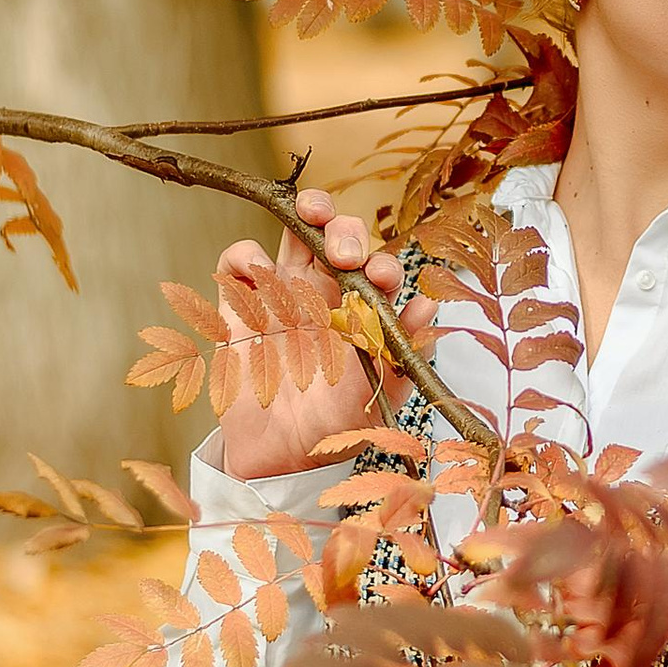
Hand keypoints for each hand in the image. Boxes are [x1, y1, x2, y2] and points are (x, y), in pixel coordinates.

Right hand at [212, 188, 403, 481]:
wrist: (282, 455)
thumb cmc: (337, 423)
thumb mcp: (381, 391)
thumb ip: (403, 349)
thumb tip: (428, 307)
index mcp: (361, 309)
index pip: (375, 267)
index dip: (381, 263)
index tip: (380, 277)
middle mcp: (325, 292)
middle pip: (338, 235)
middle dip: (347, 229)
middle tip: (345, 254)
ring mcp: (282, 292)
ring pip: (294, 230)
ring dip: (306, 211)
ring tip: (310, 217)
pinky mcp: (241, 303)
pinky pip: (238, 261)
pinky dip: (246, 253)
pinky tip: (259, 269)